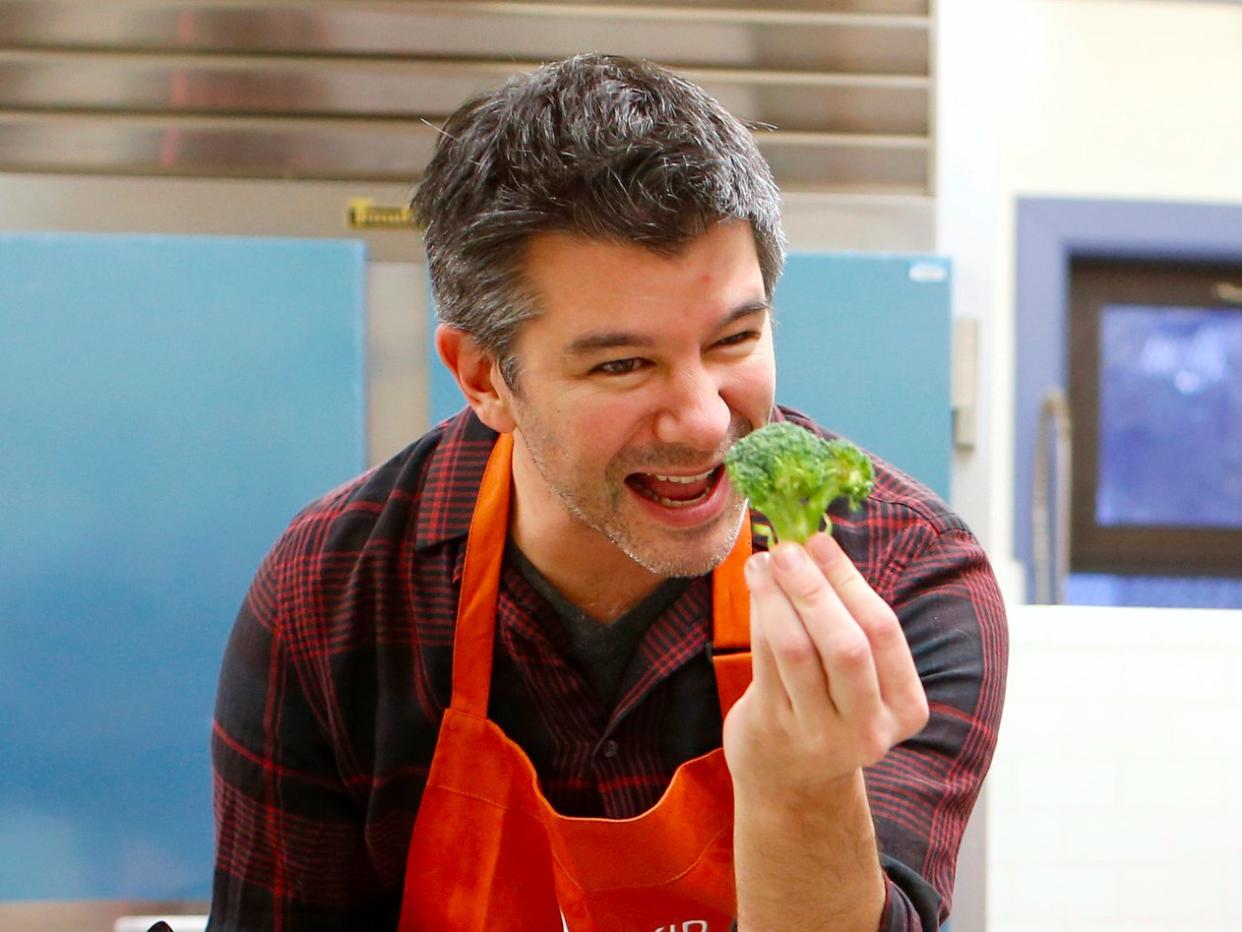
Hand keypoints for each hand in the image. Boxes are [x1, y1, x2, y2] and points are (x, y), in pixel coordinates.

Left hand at [722, 533, 929, 797]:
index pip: (883, 632)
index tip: (821, 541)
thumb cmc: (830, 705)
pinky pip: (765, 662)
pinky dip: (760, 617)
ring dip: (777, 597)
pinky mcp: (775, 732)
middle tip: (788, 548)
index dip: (849, 581)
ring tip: (761, 562)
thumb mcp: (859, 677)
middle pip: (845, 645)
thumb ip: (850, 620)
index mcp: (906, 707)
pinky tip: (756, 591)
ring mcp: (820, 736)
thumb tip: (817, 543)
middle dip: (814, 588)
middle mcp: (869, 728)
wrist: (792, 779)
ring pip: (798, 651)